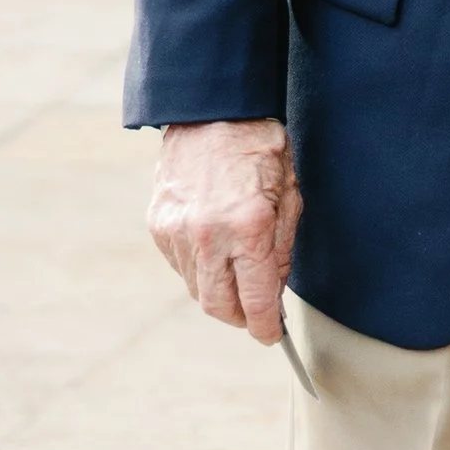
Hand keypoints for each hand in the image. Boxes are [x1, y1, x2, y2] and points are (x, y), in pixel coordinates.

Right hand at [148, 117, 302, 344]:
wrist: (211, 113)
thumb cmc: (259, 148)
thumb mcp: (289, 194)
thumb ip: (281, 248)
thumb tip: (273, 290)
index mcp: (248, 227)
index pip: (256, 300)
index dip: (265, 327)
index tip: (271, 336)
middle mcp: (208, 234)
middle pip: (219, 307)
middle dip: (240, 319)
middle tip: (255, 315)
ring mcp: (177, 231)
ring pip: (197, 289)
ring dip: (219, 293)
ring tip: (238, 278)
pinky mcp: (159, 225)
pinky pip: (180, 266)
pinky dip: (200, 270)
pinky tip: (216, 254)